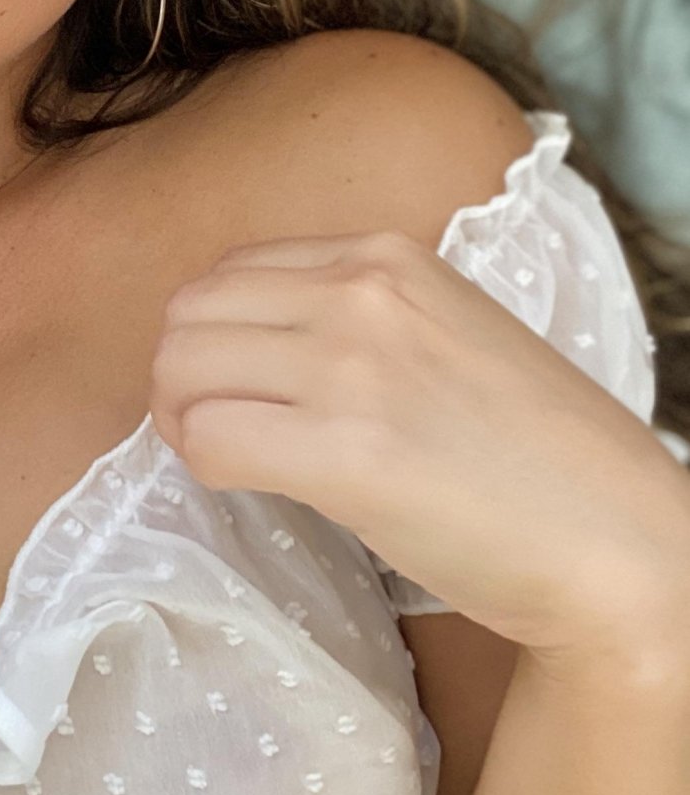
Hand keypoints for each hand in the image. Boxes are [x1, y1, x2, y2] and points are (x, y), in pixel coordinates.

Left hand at [148, 229, 689, 661]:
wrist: (616, 538)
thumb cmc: (534, 452)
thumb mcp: (445, 334)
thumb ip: (357, 320)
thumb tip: (254, 347)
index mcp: (387, 256)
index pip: (234, 270)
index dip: (212, 333)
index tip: (231, 383)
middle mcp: (362, 294)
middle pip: (189, 312)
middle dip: (178, 372)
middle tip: (205, 425)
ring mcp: (352, 369)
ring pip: (182, 370)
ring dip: (180, 418)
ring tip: (221, 454)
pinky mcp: (346, 454)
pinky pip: (209, 441)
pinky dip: (202, 466)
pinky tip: (243, 484)